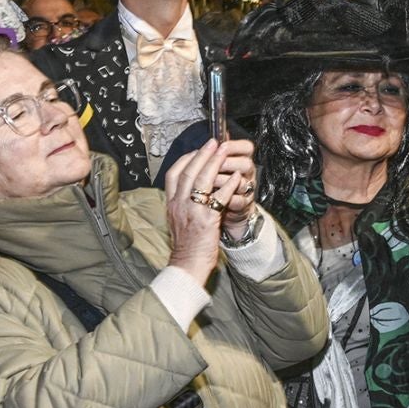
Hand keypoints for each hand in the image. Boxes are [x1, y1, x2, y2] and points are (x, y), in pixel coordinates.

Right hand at [163, 139, 233, 283]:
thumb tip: (191, 187)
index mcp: (171, 204)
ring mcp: (191, 212)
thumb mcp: (178, 219)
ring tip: (224, 151)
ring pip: (201, 180)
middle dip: (202, 154)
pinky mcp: (206, 221)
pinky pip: (218, 198)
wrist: (187, 265)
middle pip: (188, 172)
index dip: (187, 158)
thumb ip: (182, 202)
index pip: (173, 174)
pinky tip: (237, 177)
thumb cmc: (186, 244)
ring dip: (214, 162)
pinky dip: (228, 185)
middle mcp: (179, 205)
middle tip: (214, 142)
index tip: (198, 149)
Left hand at [210, 139, 260, 235]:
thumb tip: (217, 133)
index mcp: (243, 159)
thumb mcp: (220, 165)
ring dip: (222, 181)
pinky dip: (226, 199)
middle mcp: (248, 173)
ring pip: (243, 183)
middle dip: (225, 164)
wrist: (230, 210)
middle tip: (209, 166)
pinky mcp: (244, 205)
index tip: (219, 144)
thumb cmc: (222, 185)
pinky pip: (239, 201)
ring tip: (207, 182)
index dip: (234, 145)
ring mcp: (248, 190)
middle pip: (246, 164)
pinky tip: (213, 197)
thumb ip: (218, 150)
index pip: (247, 147)